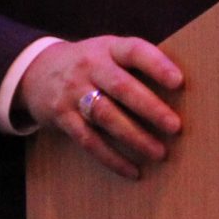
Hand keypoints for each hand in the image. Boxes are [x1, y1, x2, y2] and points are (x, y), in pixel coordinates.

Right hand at [16, 36, 183, 180]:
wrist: (37, 70)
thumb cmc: (90, 64)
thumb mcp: (108, 52)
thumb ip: (135, 65)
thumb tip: (180, 93)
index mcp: (108, 48)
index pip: (134, 51)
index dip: (157, 64)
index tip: (179, 82)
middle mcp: (89, 66)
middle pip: (121, 87)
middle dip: (150, 108)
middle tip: (175, 127)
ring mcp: (73, 92)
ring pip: (106, 116)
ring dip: (135, 137)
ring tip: (159, 153)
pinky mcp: (62, 116)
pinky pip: (89, 140)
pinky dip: (112, 158)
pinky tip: (132, 170)